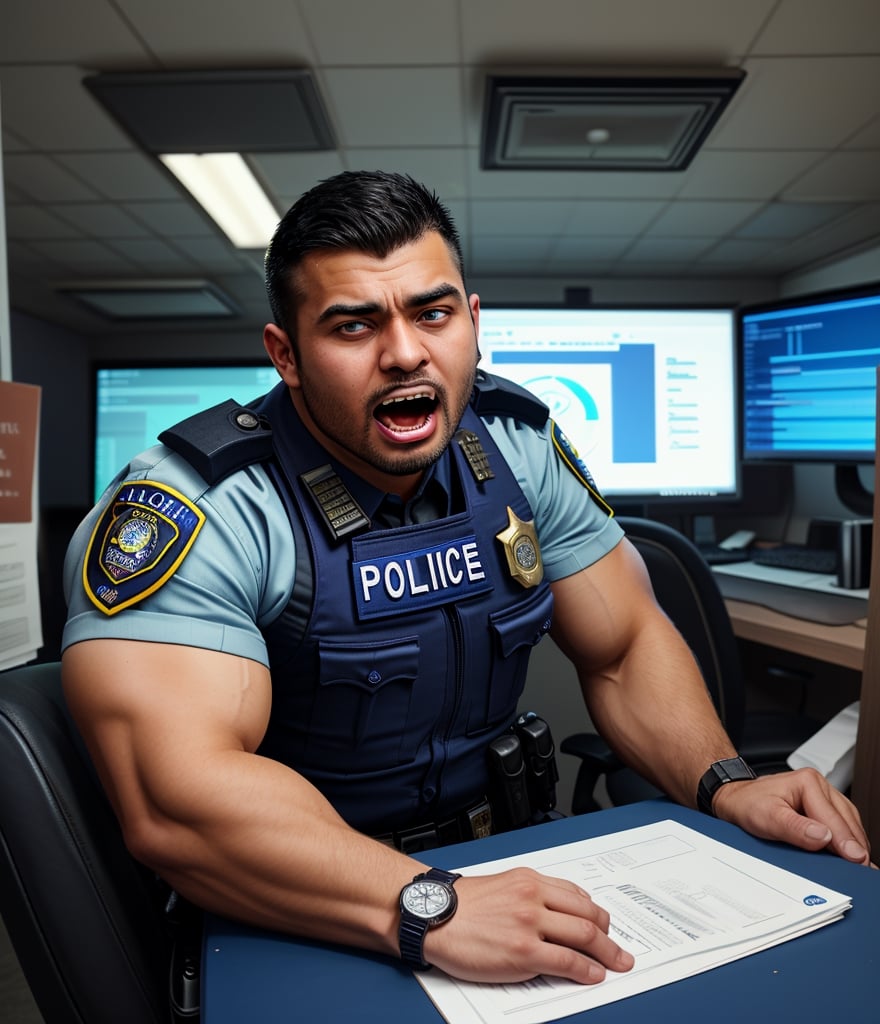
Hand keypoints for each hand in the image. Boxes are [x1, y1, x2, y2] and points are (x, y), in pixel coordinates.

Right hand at [422, 867, 634, 983]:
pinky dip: (588, 970)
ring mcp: (531, 923)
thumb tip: (559, 915)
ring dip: (608, 953)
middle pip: (588, 915)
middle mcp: (534, 896)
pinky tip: (594, 975)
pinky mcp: (524, 951)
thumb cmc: (460, 906)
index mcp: (529, 880)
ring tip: (617, 963)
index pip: (577, 895)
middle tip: (620, 949)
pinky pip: (568, 961)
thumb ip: (532, 896)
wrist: (432, 916)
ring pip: (585, 935)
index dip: (597, 913)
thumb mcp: (503, 886)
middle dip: (610, 935)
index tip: (605, 925)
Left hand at [712, 767, 873, 866]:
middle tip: (862, 870)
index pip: (834, 819)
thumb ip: (794, 828)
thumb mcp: (766, 817)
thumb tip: (823, 837)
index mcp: (809, 782)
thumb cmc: (748, 804)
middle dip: (854, 846)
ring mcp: (824, 797)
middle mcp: (820, 786)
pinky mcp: (824, 808)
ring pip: (850, 824)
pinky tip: (849, 856)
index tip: (857, 861)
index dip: (846, 843)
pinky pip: (843, 826)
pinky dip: (848, 841)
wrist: (736, 800)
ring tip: (858, 867)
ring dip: (854, 844)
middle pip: (847, 822)